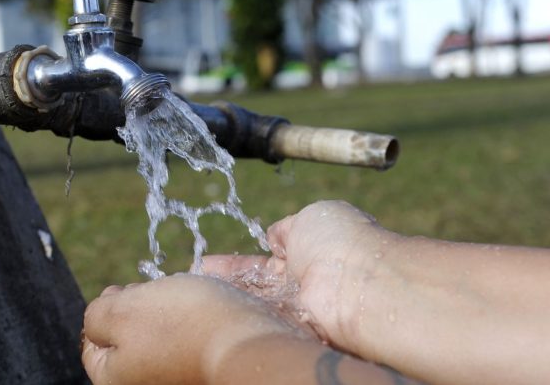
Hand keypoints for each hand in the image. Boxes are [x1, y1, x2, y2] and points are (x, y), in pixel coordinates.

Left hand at [81, 274, 307, 384]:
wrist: (250, 344)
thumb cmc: (183, 326)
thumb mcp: (121, 310)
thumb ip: (96, 314)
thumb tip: (98, 318)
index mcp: (114, 379)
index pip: (92, 344)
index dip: (106, 308)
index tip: (125, 290)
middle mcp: (145, 384)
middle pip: (129, 339)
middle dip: (139, 308)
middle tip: (156, 293)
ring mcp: (176, 378)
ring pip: (161, 336)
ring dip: (169, 312)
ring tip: (185, 299)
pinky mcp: (203, 370)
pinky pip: (190, 341)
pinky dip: (194, 322)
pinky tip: (205, 310)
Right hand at [203, 200, 401, 353]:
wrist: (360, 283)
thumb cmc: (341, 242)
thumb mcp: (311, 217)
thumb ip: (287, 228)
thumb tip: (274, 235)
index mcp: (306, 253)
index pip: (262, 261)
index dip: (234, 264)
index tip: (206, 263)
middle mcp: (300, 286)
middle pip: (252, 287)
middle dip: (222, 285)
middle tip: (191, 282)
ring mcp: (294, 310)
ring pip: (251, 305)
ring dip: (222, 299)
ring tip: (189, 295)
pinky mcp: (291, 331)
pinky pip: (256, 323)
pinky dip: (232, 317)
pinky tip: (205, 312)